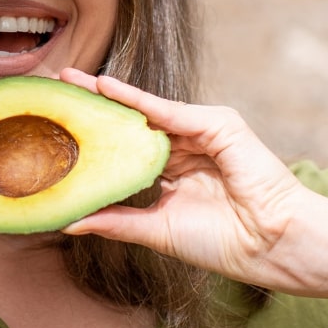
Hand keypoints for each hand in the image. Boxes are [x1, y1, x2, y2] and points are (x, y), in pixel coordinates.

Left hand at [59, 70, 314, 286]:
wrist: (269, 245)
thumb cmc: (224, 242)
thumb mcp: (155, 229)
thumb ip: (115, 222)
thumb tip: (69, 222)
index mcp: (174, 172)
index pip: (126, 146)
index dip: (95, 134)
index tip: (59, 123)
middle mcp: (186, 147)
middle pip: (132, 122)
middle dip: (95, 104)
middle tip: (58, 84)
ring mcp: (203, 133)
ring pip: (147, 111)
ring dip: (108, 95)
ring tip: (71, 82)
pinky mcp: (219, 125)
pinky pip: (170, 111)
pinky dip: (138, 100)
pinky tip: (106, 87)